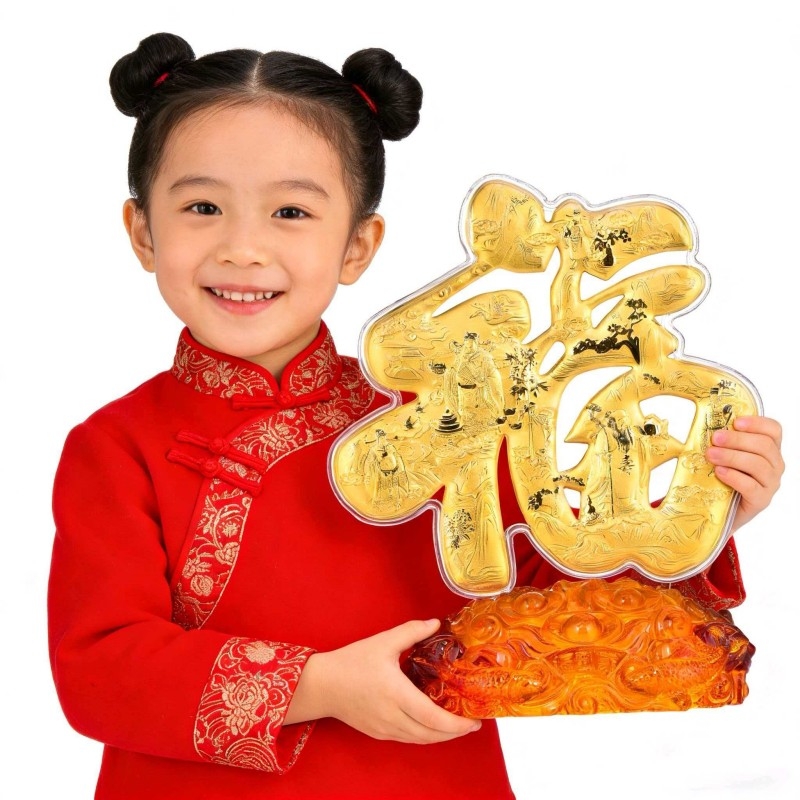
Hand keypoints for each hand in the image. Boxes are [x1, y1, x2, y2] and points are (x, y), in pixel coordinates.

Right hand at [286, 619, 480, 743]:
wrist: (322, 685)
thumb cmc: (351, 662)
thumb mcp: (383, 641)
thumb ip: (412, 631)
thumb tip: (435, 623)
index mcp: (397, 694)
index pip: (433, 718)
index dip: (457, 723)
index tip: (475, 720)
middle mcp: (393, 716)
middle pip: (431, 735)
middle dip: (455, 733)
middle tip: (472, 723)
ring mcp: (385, 728)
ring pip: (420, 740)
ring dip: (440, 736)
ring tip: (456, 725)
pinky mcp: (378, 733)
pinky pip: (408, 739)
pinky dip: (424, 735)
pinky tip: (431, 725)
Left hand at [705, 415, 783, 531]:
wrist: (719, 511)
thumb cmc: (722, 478)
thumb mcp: (722, 456)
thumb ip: (721, 442)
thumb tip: (703, 427)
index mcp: (769, 449)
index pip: (773, 430)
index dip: (757, 423)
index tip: (736, 421)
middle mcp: (774, 465)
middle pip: (764, 446)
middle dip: (737, 439)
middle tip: (715, 438)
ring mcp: (770, 484)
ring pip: (758, 465)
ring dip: (732, 456)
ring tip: (711, 455)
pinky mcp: (761, 500)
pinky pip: (751, 486)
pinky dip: (734, 477)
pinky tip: (719, 472)